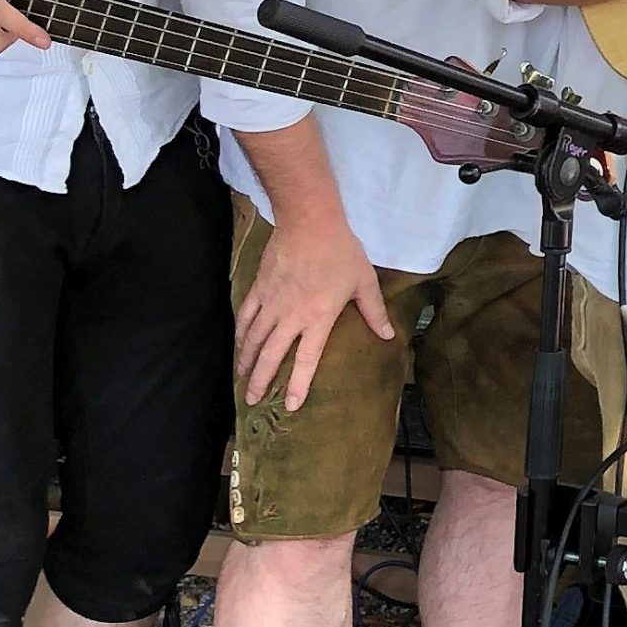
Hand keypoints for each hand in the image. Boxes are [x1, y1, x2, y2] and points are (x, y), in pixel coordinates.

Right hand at [235, 208, 393, 410]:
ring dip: (246, 361)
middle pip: (271, 355)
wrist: (309, 221)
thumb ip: (374, 311)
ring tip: (241, 379)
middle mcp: (290, 316)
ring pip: (253, 338)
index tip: (289, 405)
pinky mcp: (259, 287)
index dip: (298, 384)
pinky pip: (246, 315)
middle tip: (251, 401)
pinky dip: (240, 333)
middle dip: (260, 380)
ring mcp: (271, 302)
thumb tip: (388, 335)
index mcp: (318, 318)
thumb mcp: (364, 282)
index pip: (306, 360)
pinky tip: (238, 345)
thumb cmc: (341, 252)